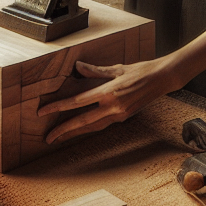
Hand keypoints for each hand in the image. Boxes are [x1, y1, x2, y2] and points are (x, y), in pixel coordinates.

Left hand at [37, 57, 181, 144]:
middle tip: (47, 138)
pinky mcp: (124, 117)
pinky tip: (80, 129)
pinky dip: (89, 127)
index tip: (43, 112)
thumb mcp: (116, 68)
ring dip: (75, 133)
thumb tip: (78, 67)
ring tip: (59, 138)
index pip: (76, 102)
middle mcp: (112, 107)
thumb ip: (95, 71)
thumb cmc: (140, 70)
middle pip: (82, 122)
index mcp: (108, 92)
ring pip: (92, 127)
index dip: (58, 107)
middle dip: (63, 131)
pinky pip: (102, 124)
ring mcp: (119, 114)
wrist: (162, 79)